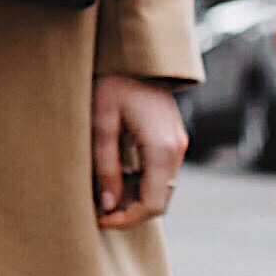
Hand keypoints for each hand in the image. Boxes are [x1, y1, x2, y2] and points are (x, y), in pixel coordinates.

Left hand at [91, 74, 188, 229]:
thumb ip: (106, 166)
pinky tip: (116, 174)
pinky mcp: (172, 139)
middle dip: (129, 211)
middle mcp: (176, 150)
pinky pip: (160, 173)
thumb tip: (108, 205)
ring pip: (161, 188)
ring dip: (134, 197)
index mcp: (162, 149)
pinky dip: (140, 182)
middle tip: (97, 207)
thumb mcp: (102, 122)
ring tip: (102, 189)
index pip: (152, 205)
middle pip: (159, 200)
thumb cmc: (113, 82)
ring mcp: (177, 144)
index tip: (99, 218)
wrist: (134, 55)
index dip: (126, 219)